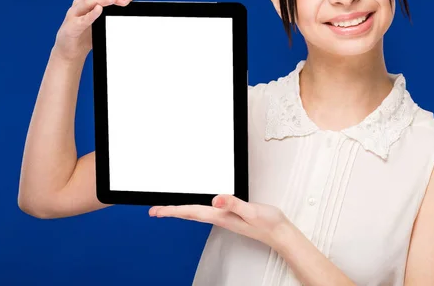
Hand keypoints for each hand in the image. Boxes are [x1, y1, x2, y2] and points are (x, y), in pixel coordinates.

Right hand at [53, 0, 138, 61]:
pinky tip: (98, 10)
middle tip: (126, 0)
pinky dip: (90, 14)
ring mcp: (74, 14)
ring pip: (87, 2)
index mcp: (90, 1)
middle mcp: (82, 4)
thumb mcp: (106, 16)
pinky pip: (81, 19)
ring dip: (101, 0)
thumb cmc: (88, 32)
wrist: (71, 50)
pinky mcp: (71, 26)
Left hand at [149, 195, 290, 247]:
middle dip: (171, 212)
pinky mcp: (230, 216)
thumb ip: (234, 204)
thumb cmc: (268, 223)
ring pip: (196, 214)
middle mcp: (220, 218)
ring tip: (167, 210)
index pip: (191, 212)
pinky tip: (194, 209)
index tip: (156, 211)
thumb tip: (215, 199)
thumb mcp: (252, 210)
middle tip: (153, 211)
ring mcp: (224, 218)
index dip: (172, 211)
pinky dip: (194, 210)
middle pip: (189, 214)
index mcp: (221, 216)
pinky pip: (206, 213)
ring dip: (180, 211)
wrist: (279, 233)